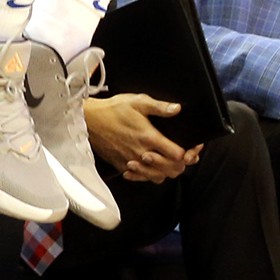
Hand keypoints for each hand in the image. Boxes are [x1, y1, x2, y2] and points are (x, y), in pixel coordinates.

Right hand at [83, 93, 197, 182]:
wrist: (90, 120)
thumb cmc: (113, 109)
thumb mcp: (138, 101)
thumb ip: (160, 107)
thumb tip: (178, 109)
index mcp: (149, 137)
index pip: (176, 155)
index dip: (187, 153)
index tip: (189, 148)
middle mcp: (141, 153)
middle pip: (170, 170)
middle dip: (180, 165)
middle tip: (181, 156)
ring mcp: (131, 161)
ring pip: (156, 177)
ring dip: (165, 171)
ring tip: (167, 162)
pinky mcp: (122, 165)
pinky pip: (140, 178)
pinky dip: (148, 175)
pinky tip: (149, 167)